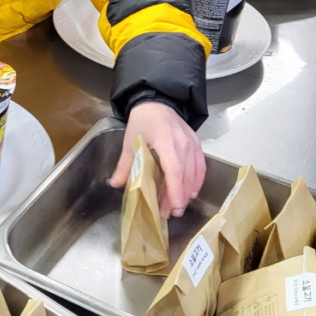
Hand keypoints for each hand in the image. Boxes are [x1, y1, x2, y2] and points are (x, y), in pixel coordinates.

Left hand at [109, 102, 205, 218]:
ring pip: (194, 173)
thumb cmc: (143, 121)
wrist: (157, 102)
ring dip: (187, 192)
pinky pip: (200, 166)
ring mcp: (192, 143)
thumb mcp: (130, 141)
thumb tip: (115, 184)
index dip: (174, 190)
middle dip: (179, 197)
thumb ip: (125, 164)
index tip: (173, 206)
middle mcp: (182, 143)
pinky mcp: (196, 144)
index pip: (174, 169)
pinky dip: (197, 181)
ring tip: (178, 207)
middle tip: (170, 213)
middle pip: (185, 175)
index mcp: (165, 141)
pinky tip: (191, 192)